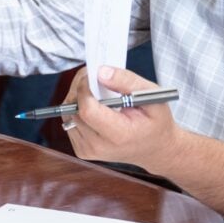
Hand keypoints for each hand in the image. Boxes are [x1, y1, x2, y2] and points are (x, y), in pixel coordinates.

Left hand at [63, 66, 180, 174]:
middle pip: (74, 110)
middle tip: (94, 77)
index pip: (87, 110)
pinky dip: (77, 109)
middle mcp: (99, 146)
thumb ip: (127, 81)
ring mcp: (88, 150)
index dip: (85, 88)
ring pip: (68, 114)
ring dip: (77, 97)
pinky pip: (69, 122)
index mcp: (119, 135)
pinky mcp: (81, 150)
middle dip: (80, 88)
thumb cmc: (156, 122)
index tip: (93, 75)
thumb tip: (100, 72)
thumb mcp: (152, 96)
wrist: (155, 149)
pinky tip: (94, 105)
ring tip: (96, 91)